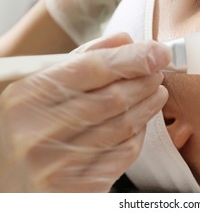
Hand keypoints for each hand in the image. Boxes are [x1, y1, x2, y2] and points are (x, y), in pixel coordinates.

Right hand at [0, 33, 170, 191]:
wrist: (9, 183)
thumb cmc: (24, 130)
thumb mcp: (38, 90)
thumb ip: (81, 61)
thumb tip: (124, 41)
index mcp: (28, 98)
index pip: (92, 68)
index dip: (132, 58)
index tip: (157, 52)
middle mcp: (40, 132)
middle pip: (113, 98)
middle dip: (145, 81)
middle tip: (157, 71)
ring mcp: (59, 164)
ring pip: (123, 126)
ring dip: (148, 105)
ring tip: (157, 91)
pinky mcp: (79, 187)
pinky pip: (123, 154)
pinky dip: (139, 133)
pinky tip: (141, 121)